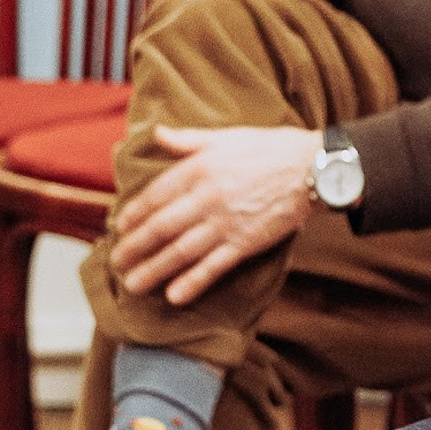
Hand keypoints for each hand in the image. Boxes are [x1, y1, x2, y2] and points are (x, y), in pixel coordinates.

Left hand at [110, 126, 320, 304]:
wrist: (314, 169)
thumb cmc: (271, 149)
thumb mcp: (227, 136)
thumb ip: (189, 140)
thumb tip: (157, 133)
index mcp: (199, 169)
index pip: (155, 195)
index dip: (133, 213)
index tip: (119, 226)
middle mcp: (207, 198)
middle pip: (161, 228)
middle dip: (134, 247)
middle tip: (116, 261)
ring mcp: (225, 223)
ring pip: (180, 251)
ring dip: (153, 269)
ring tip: (133, 284)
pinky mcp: (245, 243)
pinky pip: (213, 267)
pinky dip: (193, 282)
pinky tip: (174, 296)